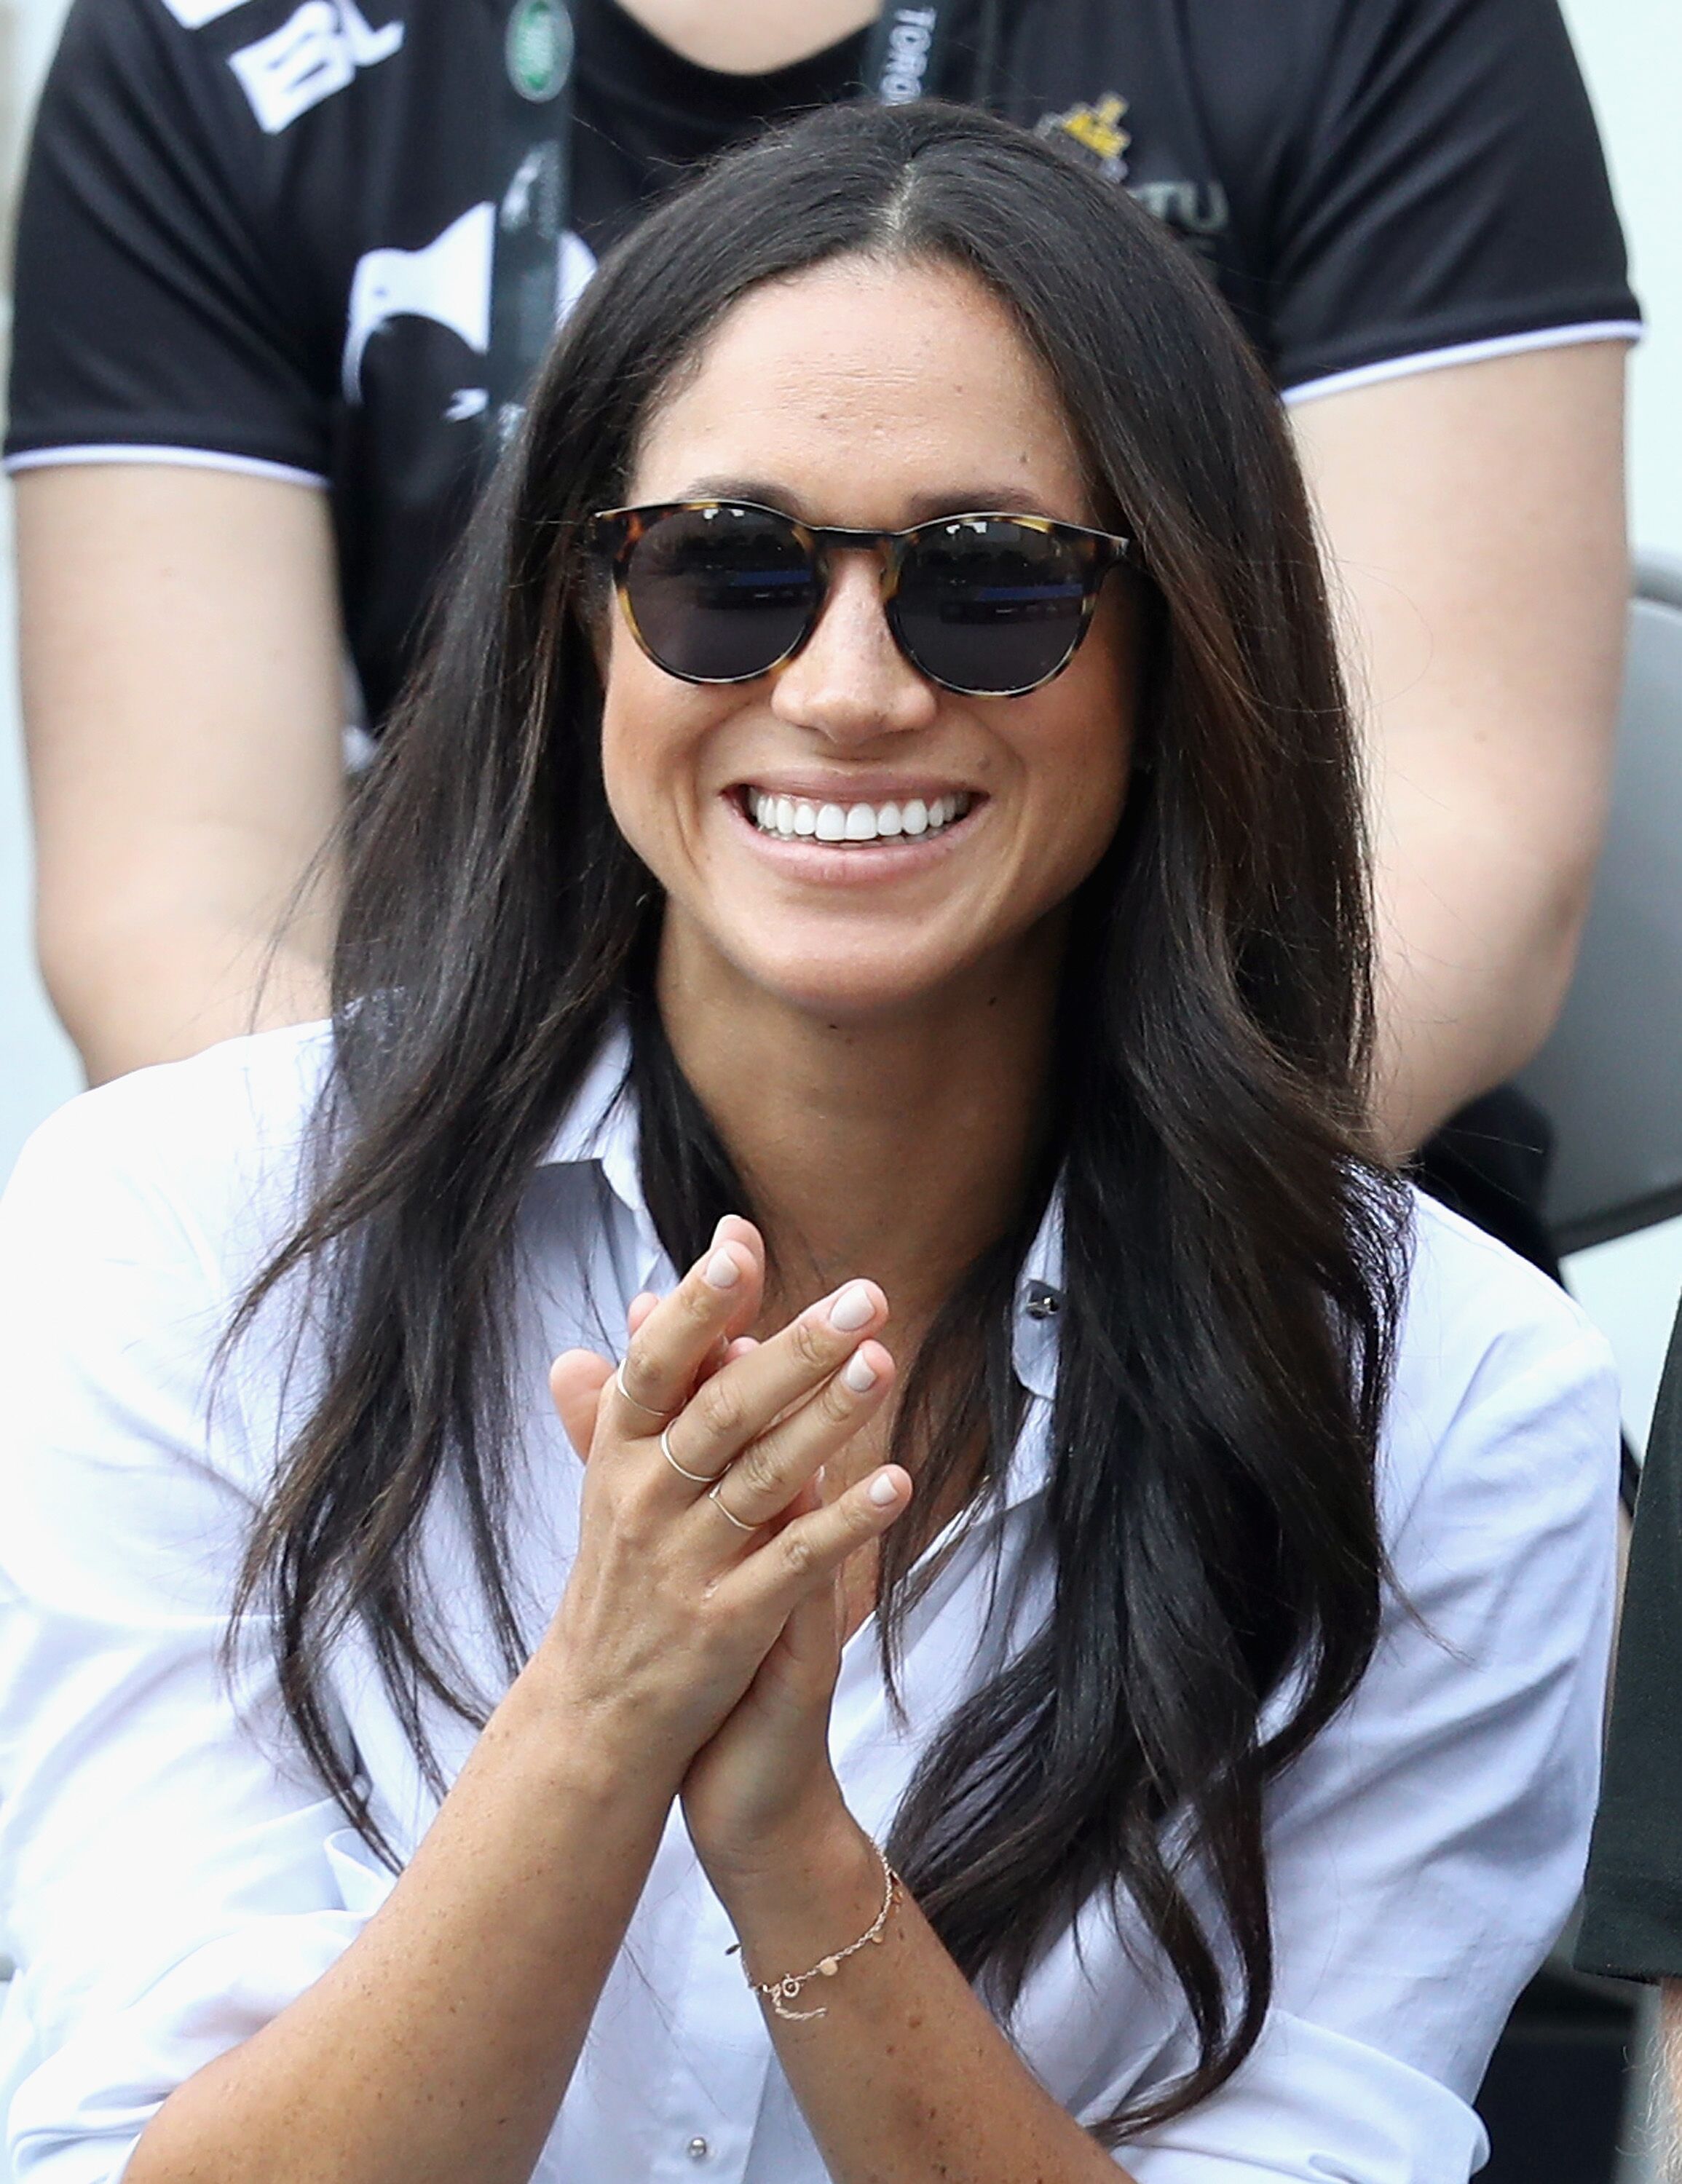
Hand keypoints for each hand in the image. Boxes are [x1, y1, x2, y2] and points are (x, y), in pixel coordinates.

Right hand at [545, 1217, 911, 1819]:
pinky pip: (795, 1562)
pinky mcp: (727, 1625)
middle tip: (865, 1295)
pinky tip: (896, 1484)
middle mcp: (643, 1502)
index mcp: (617, 1455)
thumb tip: (648, 1290)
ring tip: (884, 1363)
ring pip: (764, 1479)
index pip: (654, 1366)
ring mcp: (684, 1566)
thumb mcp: (615, 1476)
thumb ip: (645, 1385)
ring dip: (829, 1418)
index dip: (696, 1307)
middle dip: (797, 1348)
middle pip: (724, 1411)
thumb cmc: (624, 1574)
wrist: (598, 1715)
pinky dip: (846, 1520)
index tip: (739, 1246)